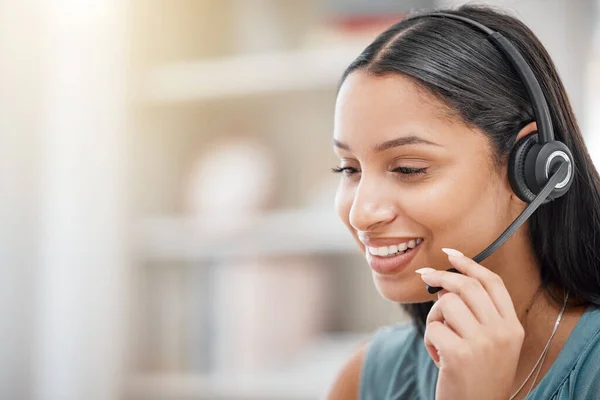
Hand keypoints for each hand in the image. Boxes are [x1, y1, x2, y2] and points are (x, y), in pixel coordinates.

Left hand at [416, 248, 524, 399]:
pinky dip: (430, 341)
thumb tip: (445, 282)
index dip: (470, 263)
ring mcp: (483, 343)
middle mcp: (502, 332)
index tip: (451, 253)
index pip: (492, 282)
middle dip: (441, 277)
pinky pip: (434, 329)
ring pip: (447, 304)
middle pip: (467, 286)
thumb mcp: (491, 343)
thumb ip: (478, 313)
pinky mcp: (460, 354)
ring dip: (435, 318)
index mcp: (513, 327)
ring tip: (441, 339)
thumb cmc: (478, 376)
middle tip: (425, 276)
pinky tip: (439, 358)